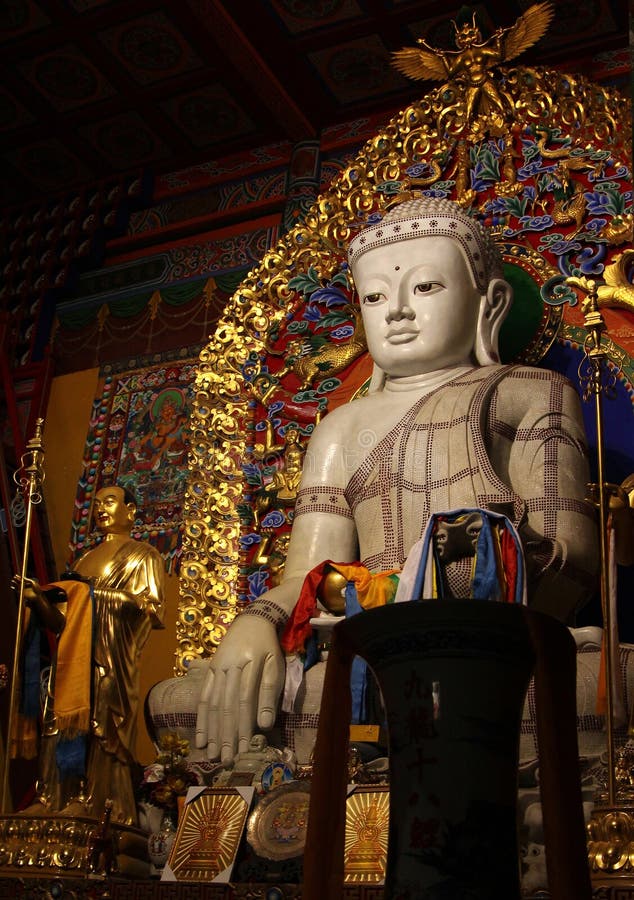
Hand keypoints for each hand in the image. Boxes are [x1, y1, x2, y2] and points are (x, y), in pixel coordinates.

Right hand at [12, 574, 41, 605]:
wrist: (36, 596)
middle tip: (14, 577)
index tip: (16, 575)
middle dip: (16, 580)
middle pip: (19, 582)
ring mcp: (23, 589)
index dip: (19, 577)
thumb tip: (23, 577)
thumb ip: (28, 580)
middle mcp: (25, 586)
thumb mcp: (33, 583)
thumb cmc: (36, 589)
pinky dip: (14, 589)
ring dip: (14, 583)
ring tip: (13, 581)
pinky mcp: (21, 593)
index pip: (23, 580)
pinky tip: (12, 587)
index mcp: (28, 583)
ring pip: (17, 586)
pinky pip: (16, 591)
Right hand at [195, 615, 284, 766]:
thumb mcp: (276, 664)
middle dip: (227, 735)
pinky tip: (201, 739)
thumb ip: (270, 693)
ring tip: (213, 755)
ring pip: (214, 704)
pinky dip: (202, 719)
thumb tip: (264, 725)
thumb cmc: (268, 647)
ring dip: (213, 732)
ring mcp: (218, 669)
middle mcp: (231, 666)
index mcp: (251, 664)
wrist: (252, 620)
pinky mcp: (210, 671)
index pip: (245, 700)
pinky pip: (204, 697)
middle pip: (227, 706)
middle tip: (227, 760)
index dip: (244, 726)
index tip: (244, 749)